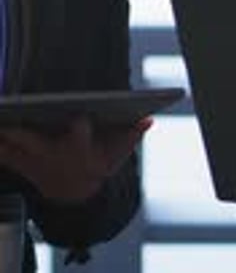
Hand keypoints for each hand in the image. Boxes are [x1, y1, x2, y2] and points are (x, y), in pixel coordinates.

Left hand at [0, 115, 151, 203]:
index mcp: (79, 149)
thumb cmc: (99, 163)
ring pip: (11, 147)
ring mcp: (34, 162)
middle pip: (34, 141)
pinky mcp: (21, 164)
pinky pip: (2, 154)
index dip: (80, 127)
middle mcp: (54, 156)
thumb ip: (133, 133)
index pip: (80, 135)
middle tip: (14, 112)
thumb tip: (149, 119)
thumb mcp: (119, 151)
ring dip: (2, 134)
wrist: (77, 195)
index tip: (81, 116)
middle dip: (21, 130)